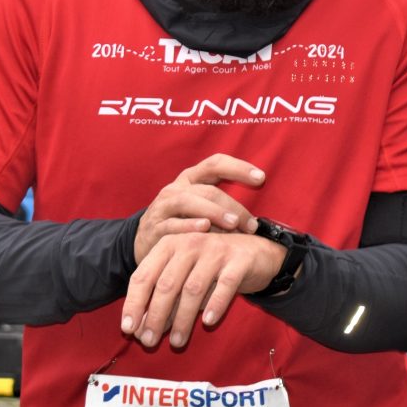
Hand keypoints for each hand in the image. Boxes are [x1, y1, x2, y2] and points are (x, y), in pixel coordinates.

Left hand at [121, 231, 286, 349]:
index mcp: (170, 245)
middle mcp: (190, 243)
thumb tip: (141, 329)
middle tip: (149, 342)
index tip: (128, 329)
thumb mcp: (185, 279)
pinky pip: (225, 285)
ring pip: (193, 288)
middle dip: (156, 316)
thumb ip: (165, 300)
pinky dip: (215, 303)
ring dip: (183, 318)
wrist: (257, 253)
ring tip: (177, 342)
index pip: (144, 275)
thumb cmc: (213, 269)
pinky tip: (208, 321)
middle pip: (167, 284)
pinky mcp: (239, 260)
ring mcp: (216, 251)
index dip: (134, 303)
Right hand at [134, 154, 264, 261]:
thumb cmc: (183, 222)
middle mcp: (176, 189)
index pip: (216, 164)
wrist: (146, 242)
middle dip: (232, 204)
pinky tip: (204, 229)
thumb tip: (258, 218)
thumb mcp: (201, 208)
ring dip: (213, 212)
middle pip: (207, 189)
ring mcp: (163, 206)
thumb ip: (224, 206)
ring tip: (233, 223)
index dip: (238, 167)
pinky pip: (172, 224)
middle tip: (251, 223)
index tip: (261, 177)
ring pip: (189, 202)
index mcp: (191, 178)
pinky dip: (188, 226)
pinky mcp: (154, 227)